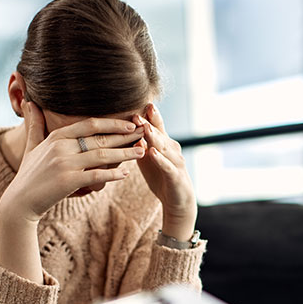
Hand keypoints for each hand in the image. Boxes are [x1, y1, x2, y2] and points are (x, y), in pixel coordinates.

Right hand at [0, 101, 145, 222]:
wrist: (19, 202)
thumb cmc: (28, 175)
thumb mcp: (31, 147)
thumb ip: (35, 125)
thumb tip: (31, 103)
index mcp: (57, 137)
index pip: (89, 124)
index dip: (112, 123)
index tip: (130, 122)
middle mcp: (61, 147)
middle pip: (100, 138)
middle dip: (124, 135)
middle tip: (144, 133)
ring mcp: (65, 164)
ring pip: (102, 155)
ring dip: (125, 153)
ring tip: (142, 151)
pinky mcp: (68, 182)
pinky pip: (96, 175)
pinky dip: (113, 174)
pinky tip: (126, 173)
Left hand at [133, 103, 196, 240]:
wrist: (178, 201)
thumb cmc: (161, 177)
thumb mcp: (147, 159)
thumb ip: (139, 145)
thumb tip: (124, 130)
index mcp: (163, 143)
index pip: (156, 126)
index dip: (148, 115)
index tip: (138, 102)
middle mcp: (171, 149)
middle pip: (159, 133)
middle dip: (148, 122)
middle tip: (137, 111)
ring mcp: (175, 162)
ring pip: (163, 147)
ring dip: (154, 137)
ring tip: (144, 127)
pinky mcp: (175, 176)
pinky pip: (167, 166)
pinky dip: (159, 159)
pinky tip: (152, 152)